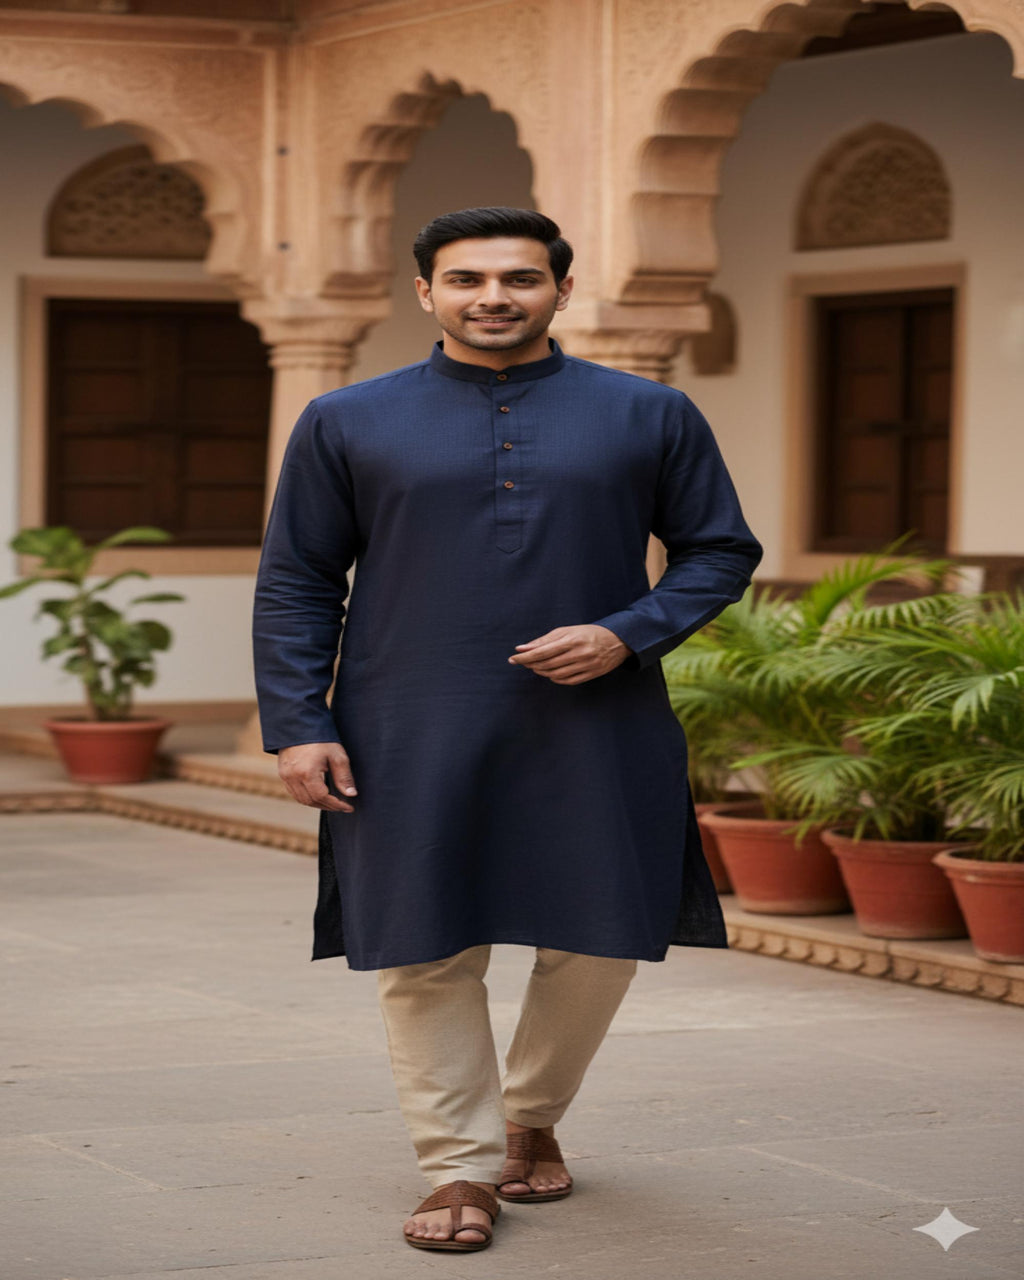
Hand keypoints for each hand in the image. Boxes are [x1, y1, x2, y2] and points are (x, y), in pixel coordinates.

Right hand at [278, 742, 357, 811]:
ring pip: (301, 799)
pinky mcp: (282, 773)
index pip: (322, 797)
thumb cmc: (321, 738)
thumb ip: (344, 777)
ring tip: (332, 802)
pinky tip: (317, 795)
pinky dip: (306, 797)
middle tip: (342, 806)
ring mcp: (285, 776)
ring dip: (317, 803)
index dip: (337, 805)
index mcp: (307, 773)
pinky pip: (294, 792)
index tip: (349, 807)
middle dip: (328, 806)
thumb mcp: (337, 755)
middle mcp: (293, 777)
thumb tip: (351, 794)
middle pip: (311, 801)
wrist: (299, 723)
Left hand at [507, 624, 631, 684]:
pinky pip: (568, 681)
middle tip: (522, 662)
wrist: (618, 640)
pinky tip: (550, 674)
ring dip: (541, 672)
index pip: (542, 651)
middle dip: (531, 664)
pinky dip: (555, 678)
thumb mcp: (567, 631)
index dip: (525, 657)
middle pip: (547, 664)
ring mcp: (586, 665)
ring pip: (556, 674)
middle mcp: (579, 653)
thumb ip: (544, 640)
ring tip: (535, 667)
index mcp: (572, 639)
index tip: (512, 659)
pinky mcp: (591, 674)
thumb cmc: (588, 633)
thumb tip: (521, 648)